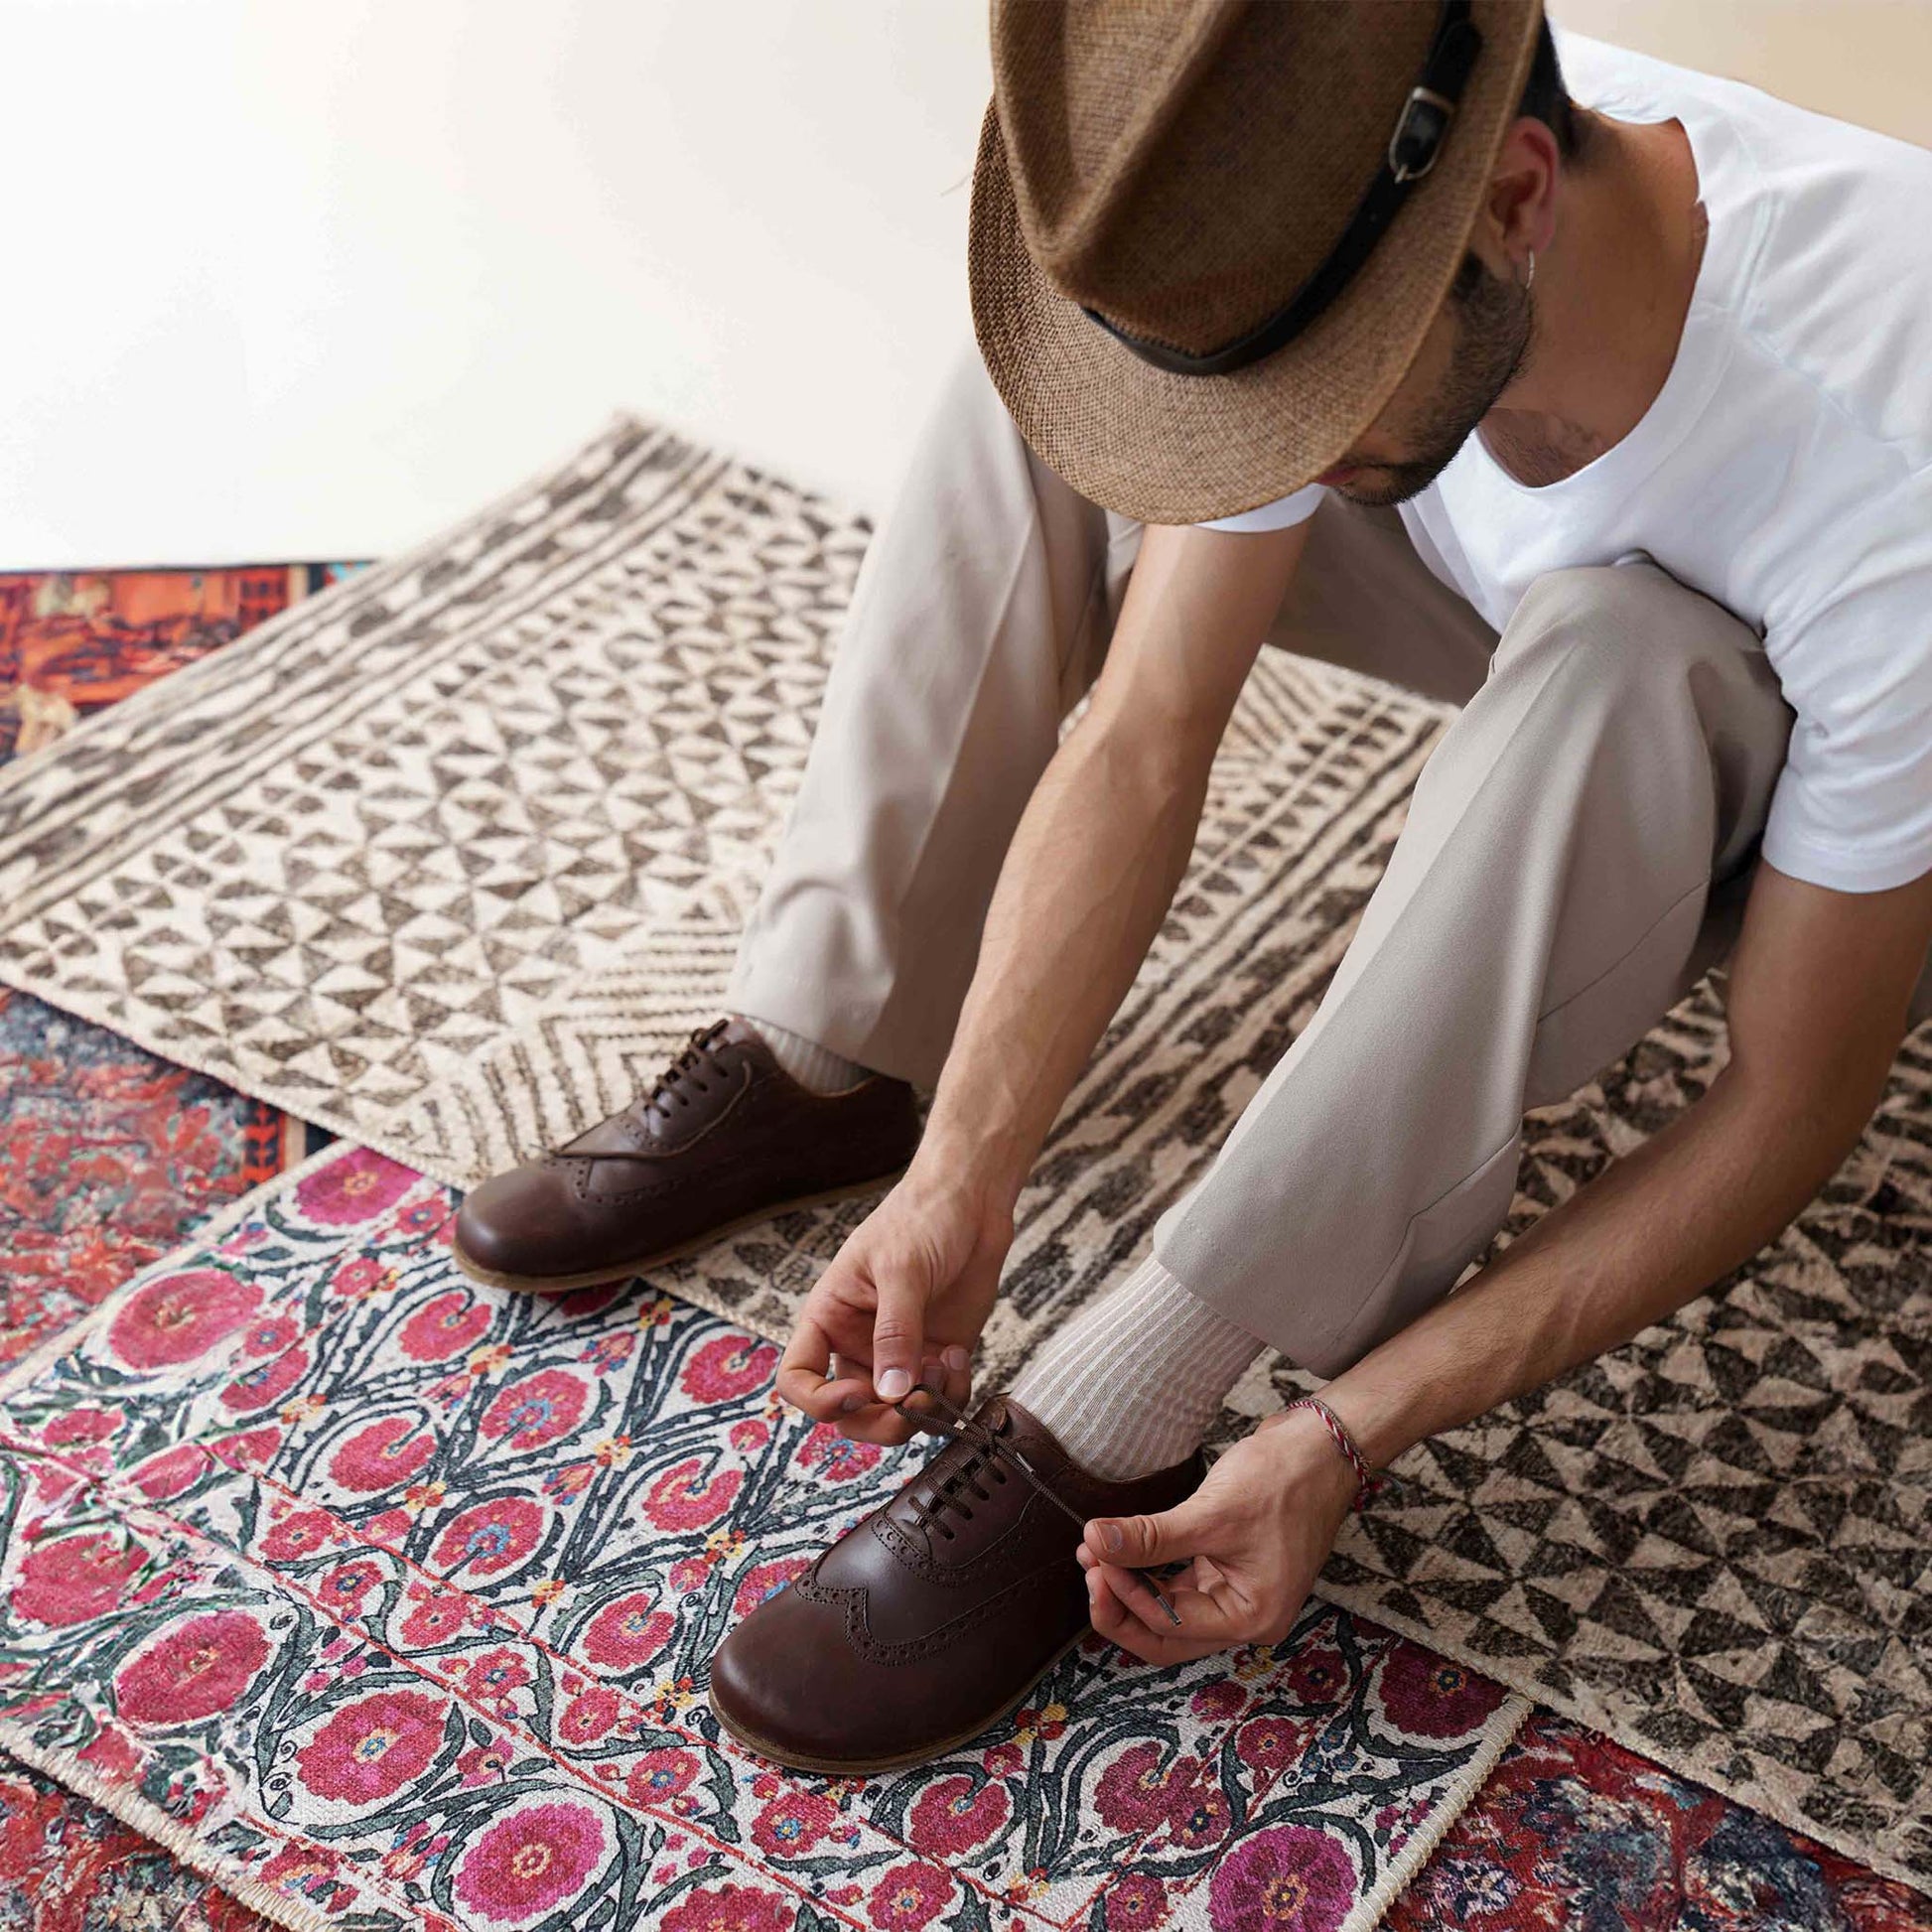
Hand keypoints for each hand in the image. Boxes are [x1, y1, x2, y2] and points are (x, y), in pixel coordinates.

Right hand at [775, 1162, 1012, 1446]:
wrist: (971, 1202)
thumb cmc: (921, 1218)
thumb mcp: (901, 1269)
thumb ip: (895, 1332)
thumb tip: (890, 1394)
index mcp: (830, 1318)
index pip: (798, 1378)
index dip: (818, 1401)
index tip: (858, 1394)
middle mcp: (858, 1344)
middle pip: (850, 1414)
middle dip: (881, 1423)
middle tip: (914, 1406)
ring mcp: (900, 1355)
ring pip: (896, 1416)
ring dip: (923, 1409)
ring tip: (945, 1368)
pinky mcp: (937, 1358)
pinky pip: (939, 1400)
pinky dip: (951, 1393)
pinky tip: (958, 1357)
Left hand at [1077, 1407, 1358, 1664]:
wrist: (1321, 1446)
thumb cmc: (1283, 1481)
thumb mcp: (1210, 1513)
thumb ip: (1150, 1537)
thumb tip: (1095, 1542)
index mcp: (1250, 1618)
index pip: (1169, 1627)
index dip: (1125, 1595)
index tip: (1096, 1555)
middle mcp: (1244, 1616)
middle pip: (1165, 1634)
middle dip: (1122, 1604)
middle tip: (1088, 1567)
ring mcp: (1236, 1592)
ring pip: (1168, 1610)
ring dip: (1129, 1585)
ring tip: (1094, 1552)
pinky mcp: (1227, 1567)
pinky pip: (1177, 1584)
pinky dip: (1147, 1568)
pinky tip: (1120, 1547)